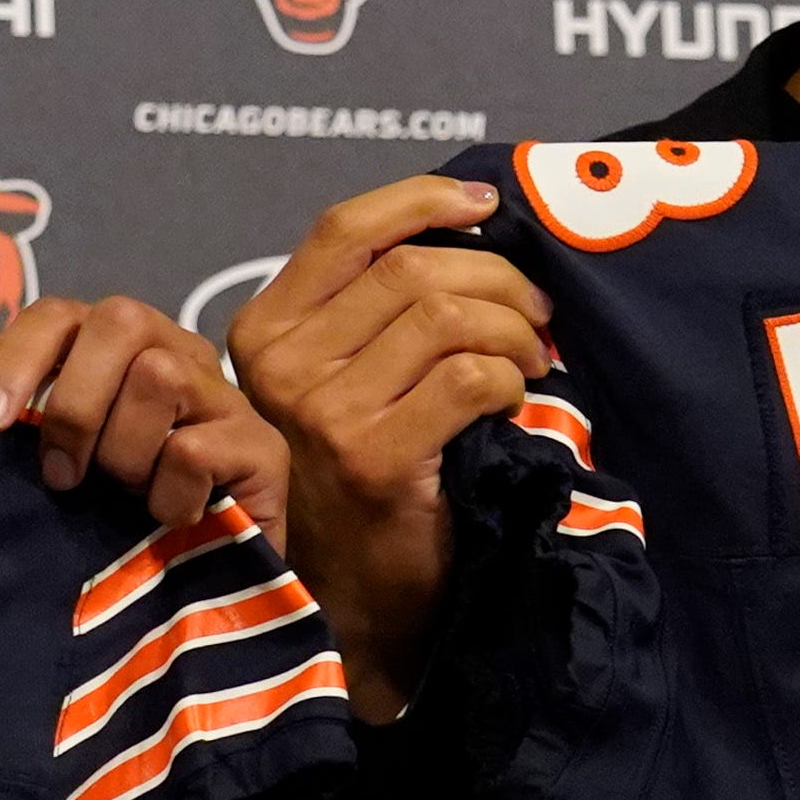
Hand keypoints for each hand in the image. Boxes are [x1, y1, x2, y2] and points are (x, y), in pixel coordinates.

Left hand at [0, 295, 288, 536]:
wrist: (210, 589)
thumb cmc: (123, 517)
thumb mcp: (70, 462)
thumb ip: (36, 424)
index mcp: (121, 349)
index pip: (62, 313)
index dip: (18, 357)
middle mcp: (178, 352)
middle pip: (122, 321)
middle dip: (76, 403)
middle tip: (62, 475)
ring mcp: (224, 396)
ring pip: (160, 376)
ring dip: (124, 452)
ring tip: (128, 493)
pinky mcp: (262, 446)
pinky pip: (192, 450)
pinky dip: (165, 495)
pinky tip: (171, 519)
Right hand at [226, 176, 554, 722]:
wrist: (353, 600)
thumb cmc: (357, 481)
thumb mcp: (338, 381)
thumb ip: (370, 310)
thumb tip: (466, 226)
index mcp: (262, 331)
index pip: (345, 229)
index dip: (423, 199)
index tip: (485, 204)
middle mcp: (279, 365)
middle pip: (410, 269)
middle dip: (496, 278)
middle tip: (537, 315)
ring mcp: (321, 411)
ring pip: (445, 316)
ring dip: (512, 331)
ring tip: (532, 360)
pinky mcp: (372, 457)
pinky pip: (468, 378)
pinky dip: (510, 379)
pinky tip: (516, 402)